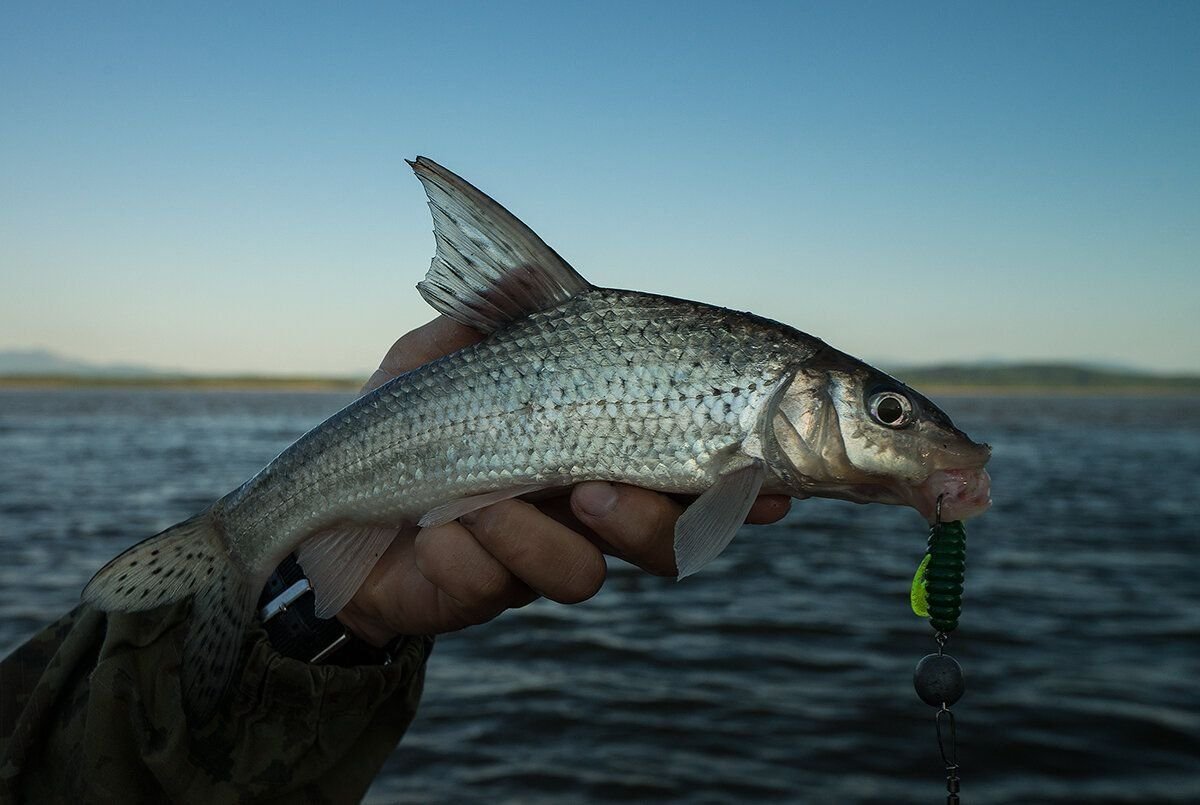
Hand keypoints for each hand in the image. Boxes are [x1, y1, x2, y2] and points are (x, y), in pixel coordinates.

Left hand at [337, 317, 791, 645]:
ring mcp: (539, 556)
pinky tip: (433, 526)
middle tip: (596, 489)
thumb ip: (493, 311)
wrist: (321, 505)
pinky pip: (505, 584)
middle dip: (652, 520)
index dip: (742, 481)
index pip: (688, 466)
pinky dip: (472, 551)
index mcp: (595, 448)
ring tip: (485, 500)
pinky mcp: (486, 596)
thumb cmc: (397, 420)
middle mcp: (582, 510)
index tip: (773, 485)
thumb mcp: (439, 350)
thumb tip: (535, 274)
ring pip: (597, 571)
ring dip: (543, 534)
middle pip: (670, 537)